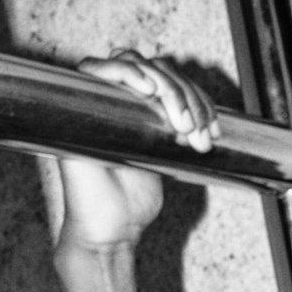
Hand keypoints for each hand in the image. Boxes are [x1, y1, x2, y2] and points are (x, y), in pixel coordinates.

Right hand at [43, 52, 215, 291]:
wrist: (112, 228)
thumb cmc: (134, 201)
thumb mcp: (167, 157)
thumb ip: (178, 128)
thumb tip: (204, 108)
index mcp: (139, 110)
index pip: (172, 80)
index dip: (198, 98)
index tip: (213, 130)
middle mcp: (116, 100)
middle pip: (157, 69)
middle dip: (187, 97)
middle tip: (198, 133)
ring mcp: (96, 99)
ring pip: (135, 64)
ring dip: (167, 89)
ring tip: (181, 126)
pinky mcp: (78, 105)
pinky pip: (95, 69)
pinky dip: (124, 71)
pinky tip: (147, 88)